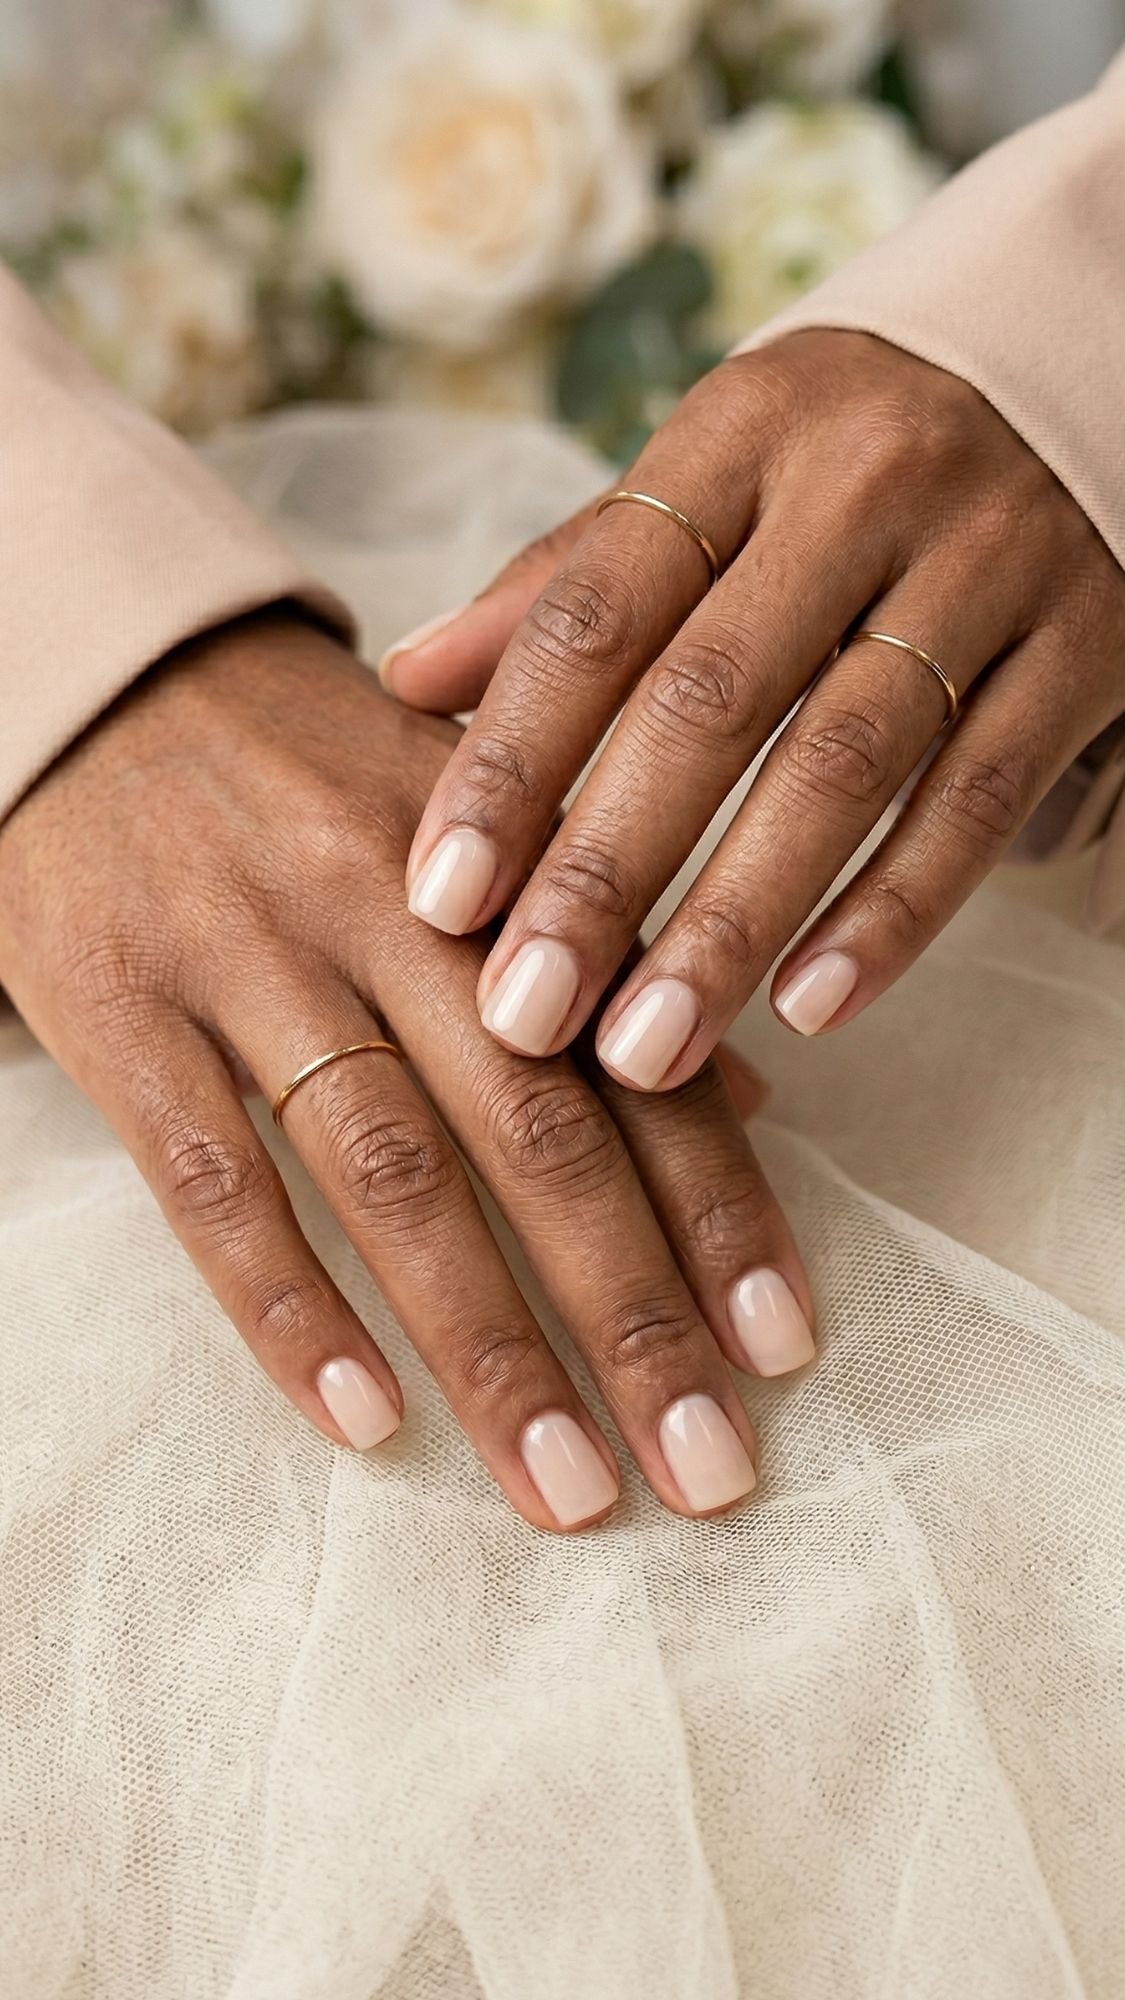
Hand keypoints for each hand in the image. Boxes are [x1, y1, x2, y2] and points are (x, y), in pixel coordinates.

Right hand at [0, 610, 814, 1531]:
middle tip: (709, 1469)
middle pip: (537, 1130)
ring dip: (488, 1343)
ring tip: (566, 1487)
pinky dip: (287, 1306)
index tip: (784, 1349)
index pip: (638, 1054)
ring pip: (390, 1172)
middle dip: (633, 1312)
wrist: (98, 669)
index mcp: (503, 863)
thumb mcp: (480, 821)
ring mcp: (249, 956)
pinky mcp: (119, 1004)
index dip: (722, 1207)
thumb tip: (753, 1105)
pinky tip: (363, 1422)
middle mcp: (392, 907)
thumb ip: (611, 957)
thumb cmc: (312, 766)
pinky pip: (209, 1178)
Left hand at [388, 330, 1124, 1087]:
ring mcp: (988, 564)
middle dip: (606, 874)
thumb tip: (411, 681)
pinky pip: (982, 798)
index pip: (597, 611)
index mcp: (739, 433)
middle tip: (528, 1012)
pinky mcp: (1085, 644)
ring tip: (648, 1047)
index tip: (442, 898)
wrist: (1085, 358)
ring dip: (735, 922)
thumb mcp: (712, 469)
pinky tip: (810, 1005)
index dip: (511, 762)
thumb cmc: (848, 449)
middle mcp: (862, 487)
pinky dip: (895, 911)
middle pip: (710, 702)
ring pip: (845, 765)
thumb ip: (572, 577)